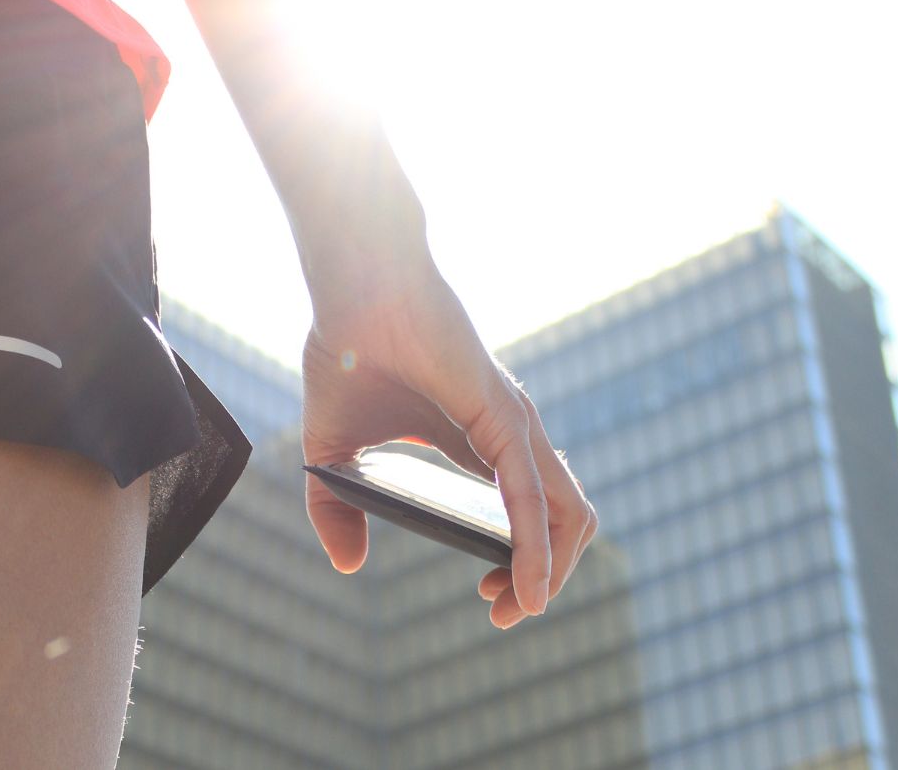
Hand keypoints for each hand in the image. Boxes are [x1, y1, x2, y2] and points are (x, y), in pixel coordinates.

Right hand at [300, 259, 597, 627]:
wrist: (355, 285)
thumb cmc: (348, 350)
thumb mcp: (331, 451)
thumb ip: (336, 509)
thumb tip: (348, 566)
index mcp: (480, 443)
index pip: (527, 514)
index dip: (522, 562)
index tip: (490, 597)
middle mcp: (511, 437)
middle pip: (561, 521)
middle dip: (546, 578)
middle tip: (502, 611)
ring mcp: (516, 426)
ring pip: (566, 515)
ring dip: (552, 573)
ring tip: (518, 608)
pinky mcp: (505, 416)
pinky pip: (533, 497)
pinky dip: (538, 549)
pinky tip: (529, 588)